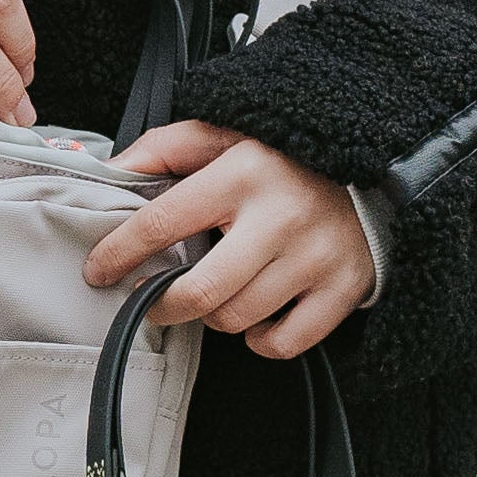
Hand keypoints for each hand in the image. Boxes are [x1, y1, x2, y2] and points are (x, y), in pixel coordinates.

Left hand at [82, 121, 376, 359]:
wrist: (377, 169)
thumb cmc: (288, 157)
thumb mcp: (226, 134)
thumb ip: (165, 147)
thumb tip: (110, 171)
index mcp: (244, 173)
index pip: (162, 223)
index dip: (120, 253)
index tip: (99, 270)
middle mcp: (280, 218)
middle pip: (198, 292)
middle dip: (160, 304)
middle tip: (152, 299)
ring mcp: (315, 258)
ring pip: (235, 318)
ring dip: (214, 314)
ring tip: (217, 291)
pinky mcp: (343, 289)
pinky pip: (283, 342)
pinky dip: (260, 339)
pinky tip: (257, 313)